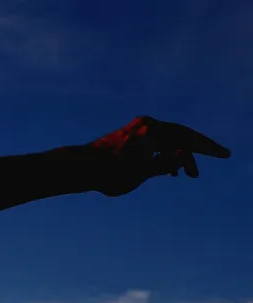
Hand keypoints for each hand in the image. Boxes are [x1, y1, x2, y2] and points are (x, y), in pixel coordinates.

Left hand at [82, 116, 230, 196]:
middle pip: (180, 137)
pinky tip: (169, 171)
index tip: (225, 155)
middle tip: (201, 173)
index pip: (188, 138)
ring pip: (168, 140)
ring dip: (178, 157)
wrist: (79, 167)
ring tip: (187, 176)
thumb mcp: (141, 173)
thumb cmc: (109, 173)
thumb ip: (164, 164)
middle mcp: (146, 125)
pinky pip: (157, 142)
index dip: (208, 148)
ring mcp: (137, 128)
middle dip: (193, 155)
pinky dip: (165, 154)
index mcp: (151, 130)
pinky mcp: (130, 134)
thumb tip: (184, 155)